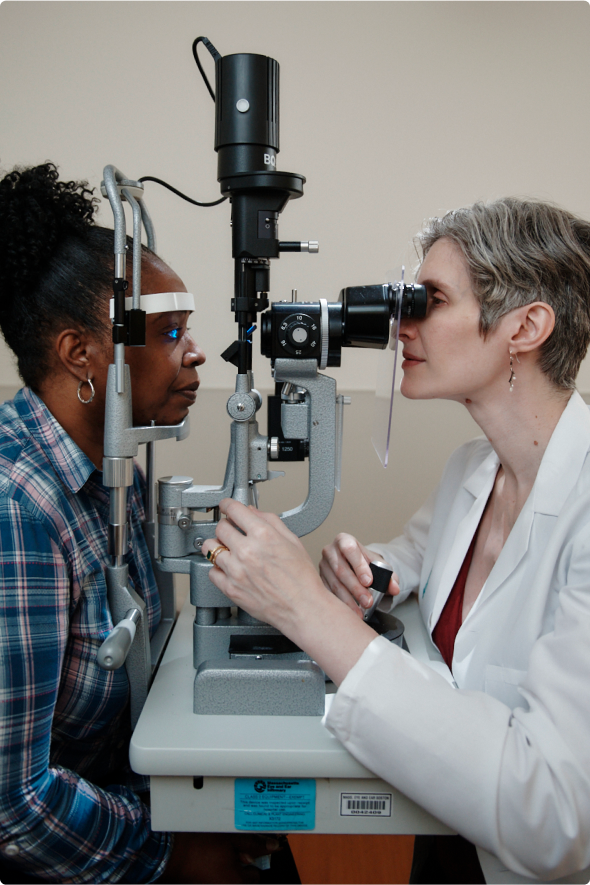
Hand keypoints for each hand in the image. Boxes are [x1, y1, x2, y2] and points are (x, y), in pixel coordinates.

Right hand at [159, 832, 278, 883]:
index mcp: (236, 884)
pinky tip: (209, 860)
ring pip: (228, 881)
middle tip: (232, 851)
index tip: (247, 851)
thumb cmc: (198, 846)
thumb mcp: (230, 839)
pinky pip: (215, 881)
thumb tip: (271, 846)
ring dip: (227, 870)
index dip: (252, 861)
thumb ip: (253, 845)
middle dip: (240, 868)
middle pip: (242, 883)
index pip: (255, 878)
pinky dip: (215, 872)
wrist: (169, 852)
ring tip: (219, 854)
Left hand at [202, 500, 378, 685]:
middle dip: (226, 526)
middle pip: (220, 528)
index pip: (234, 510)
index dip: (228, 505)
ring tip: (228, 550)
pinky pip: (212, 571)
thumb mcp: (292, 541)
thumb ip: (270, 521)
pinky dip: (218, 568)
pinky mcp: (230, 588)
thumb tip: (253, 512)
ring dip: (218, 546)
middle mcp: (246, 551)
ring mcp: (236, 570)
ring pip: (210, 548)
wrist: (303, 607)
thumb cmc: (302, 578)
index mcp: (263, 535)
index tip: (226, 506)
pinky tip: (229, 568)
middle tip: (232, 531)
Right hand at [319, 533, 399, 614]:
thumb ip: (387, 574)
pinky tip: (350, 611)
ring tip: (361, 611)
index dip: (359, 566)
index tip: (369, 581)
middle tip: (368, 601)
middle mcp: (330, 551)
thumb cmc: (363, 561)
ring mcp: (323, 566)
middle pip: (341, 569)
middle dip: (356, 588)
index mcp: (344, 540)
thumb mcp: (377, 564)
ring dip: (348, 599)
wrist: (352, 563)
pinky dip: (341, 603)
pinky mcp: (319, 579)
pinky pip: (329, 593)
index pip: (349, 549)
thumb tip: (394, 588)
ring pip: (334, 583)